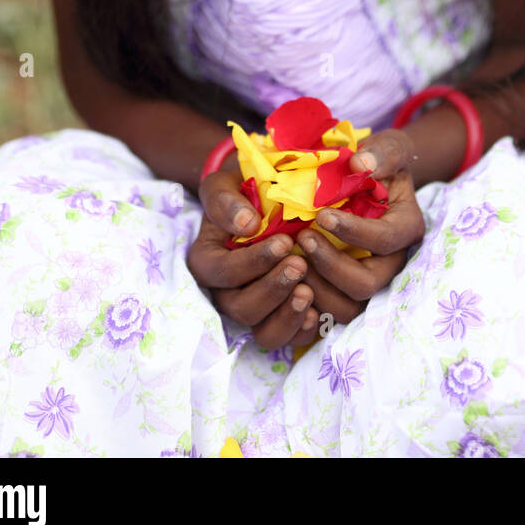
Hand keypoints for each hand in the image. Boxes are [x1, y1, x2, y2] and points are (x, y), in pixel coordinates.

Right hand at [186, 164, 318, 348]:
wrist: (264, 201)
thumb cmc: (242, 191)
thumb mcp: (226, 185)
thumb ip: (225, 201)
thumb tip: (246, 224)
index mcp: (207, 261)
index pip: (223, 272)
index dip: (252, 262)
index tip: (284, 242)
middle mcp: (225, 292)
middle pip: (242, 309)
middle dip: (273, 289)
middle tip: (300, 265)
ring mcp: (253, 308)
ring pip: (263, 333)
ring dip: (286, 316)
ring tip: (307, 292)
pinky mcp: (278, 318)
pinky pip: (287, 339)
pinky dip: (301, 331)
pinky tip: (317, 312)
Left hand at [295, 129, 425, 329]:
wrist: (374, 179)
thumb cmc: (380, 162)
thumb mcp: (388, 148)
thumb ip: (381, 153)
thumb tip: (361, 164)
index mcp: (406, 227)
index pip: (384, 240)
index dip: (353, 231)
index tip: (322, 215)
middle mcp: (393, 262)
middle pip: (367, 284)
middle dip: (331, 265)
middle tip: (302, 238)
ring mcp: (372, 280)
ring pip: (349, 307)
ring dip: (316, 287)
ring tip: (291, 258)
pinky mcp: (349, 292)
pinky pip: (331, 314)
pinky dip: (308, 304)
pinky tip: (287, 279)